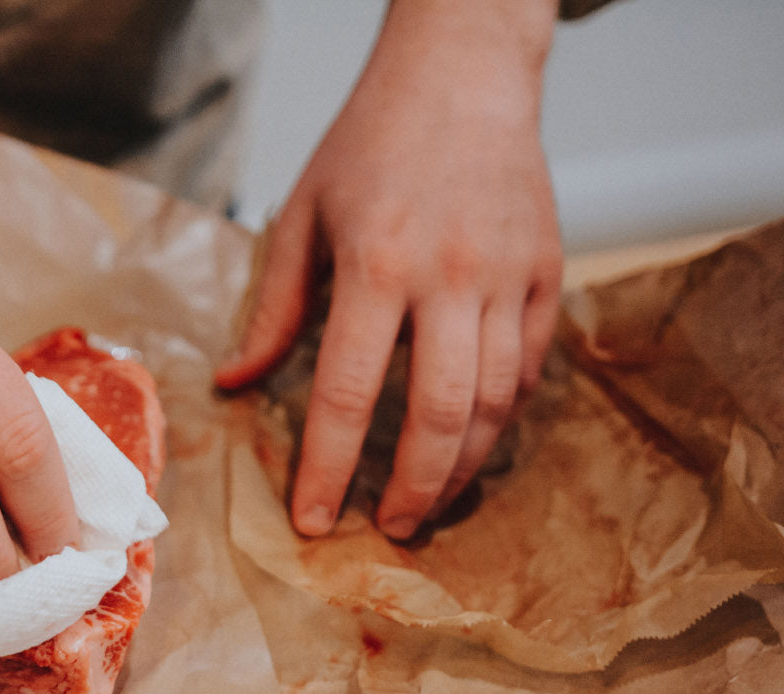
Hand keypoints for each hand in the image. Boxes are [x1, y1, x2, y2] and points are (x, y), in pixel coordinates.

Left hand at [217, 0, 562, 539]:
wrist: (463, 74)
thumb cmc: (370, 144)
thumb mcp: (302, 216)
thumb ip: (273, 310)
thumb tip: (234, 385)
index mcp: (375, 264)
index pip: (345, 394)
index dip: (326, 469)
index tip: (312, 522)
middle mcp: (448, 276)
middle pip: (437, 417)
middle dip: (410, 490)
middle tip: (386, 530)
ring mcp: (507, 276)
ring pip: (494, 405)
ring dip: (460, 470)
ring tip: (427, 504)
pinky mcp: (549, 272)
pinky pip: (529, 369)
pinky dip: (501, 418)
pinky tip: (471, 443)